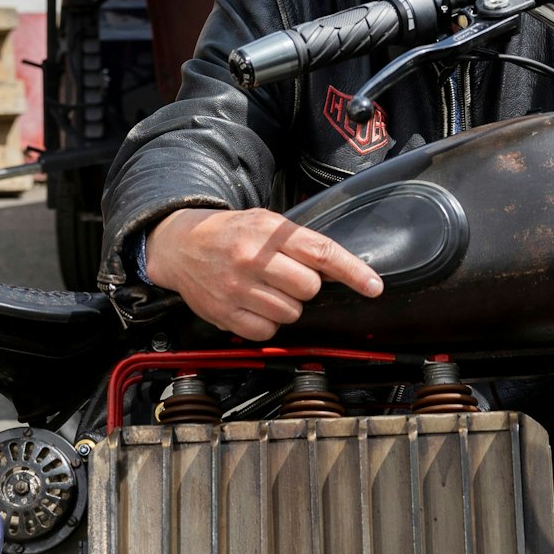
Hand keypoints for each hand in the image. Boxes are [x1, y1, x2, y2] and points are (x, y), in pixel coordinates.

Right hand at [144, 207, 381, 341]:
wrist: (179, 245)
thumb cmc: (230, 234)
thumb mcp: (265, 222)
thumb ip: (300, 243)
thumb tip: (340, 270)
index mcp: (268, 231)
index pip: (321, 253)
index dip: (352, 271)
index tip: (373, 286)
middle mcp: (253, 259)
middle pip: (309, 288)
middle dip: (306, 286)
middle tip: (286, 277)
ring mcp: (237, 288)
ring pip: (290, 313)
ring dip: (286, 305)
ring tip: (265, 289)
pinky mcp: (224, 313)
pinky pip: (267, 331)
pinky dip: (267, 322)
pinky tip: (253, 305)